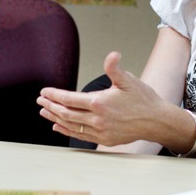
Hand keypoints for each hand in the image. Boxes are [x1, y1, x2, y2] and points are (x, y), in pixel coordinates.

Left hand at [37, 51, 165, 146]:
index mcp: (100, 103)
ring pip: (71, 125)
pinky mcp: (104, 139)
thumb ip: (115, 68)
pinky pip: (80, 136)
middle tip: (40, 100)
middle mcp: (97, 119)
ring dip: (55, 118)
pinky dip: (67, 130)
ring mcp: (100, 131)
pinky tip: (58, 126)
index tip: (44, 91)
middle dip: (51, 106)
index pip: (70, 99)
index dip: (55, 95)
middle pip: (66, 113)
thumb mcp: (129, 80)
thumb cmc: (143, 99)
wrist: (156, 121)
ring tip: (44, 111)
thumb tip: (112, 55)